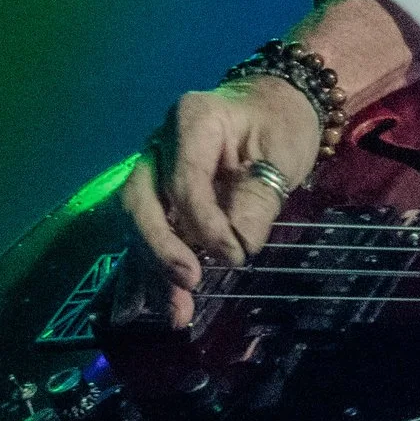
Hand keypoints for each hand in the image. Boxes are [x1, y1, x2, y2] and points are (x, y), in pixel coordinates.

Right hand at [118, 75, 320, 328]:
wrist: (275, 105)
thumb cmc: (281, 122)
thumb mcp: (282, 154)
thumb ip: (257, 199)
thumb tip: (238, 248)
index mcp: (192, 120)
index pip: (184, 180)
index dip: (204, 224)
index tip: (236, 256)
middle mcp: (160, 144)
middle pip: (140, 199)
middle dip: (160, 248)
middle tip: (190, 283)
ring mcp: (153, 170)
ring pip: (137, 224)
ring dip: (151, 271)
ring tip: (176, 315)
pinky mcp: (158, 196)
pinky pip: (145, 235)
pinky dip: (148, 270)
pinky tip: (150, 306)